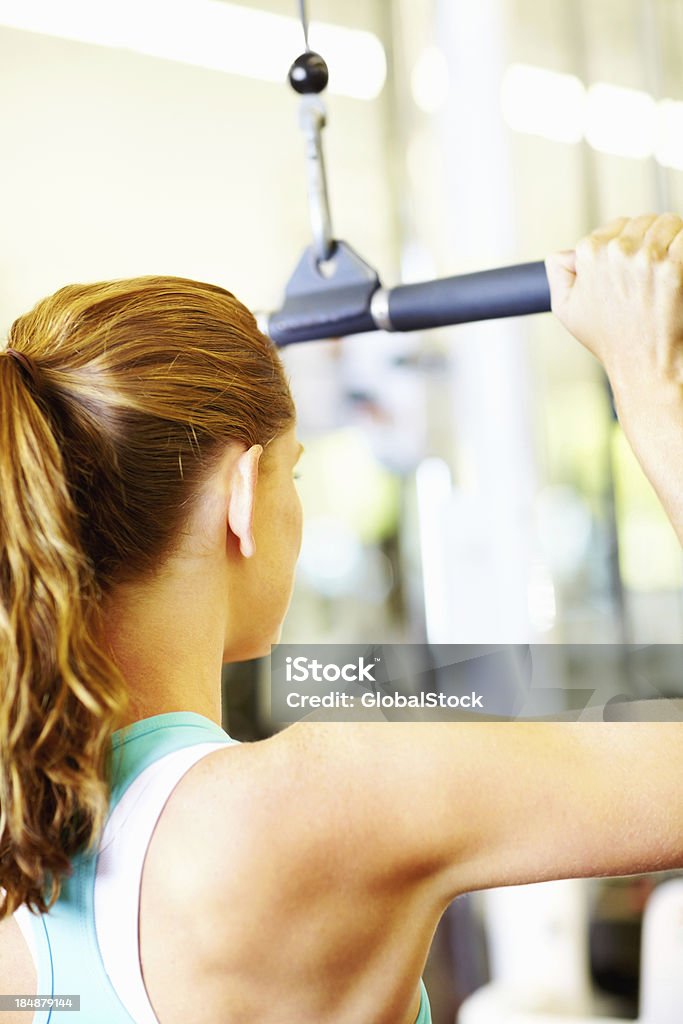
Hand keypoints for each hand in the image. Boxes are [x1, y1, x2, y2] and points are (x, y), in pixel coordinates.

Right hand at [545, 213, 682, 394]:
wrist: (643, 364)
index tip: (632, 266)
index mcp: (589, 255)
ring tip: (666, 269)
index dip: (626, 244)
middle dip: (650, 239)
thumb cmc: (610, 339)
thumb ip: (559, 274)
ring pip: (668, 223)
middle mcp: (616, 252)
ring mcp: (647, 259)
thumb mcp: (567, 310)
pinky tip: (677, 270)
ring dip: (672, 240)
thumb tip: (564, 253)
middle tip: (652, 270)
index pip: (616, 226)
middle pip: (644, 221)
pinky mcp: (674, 268)